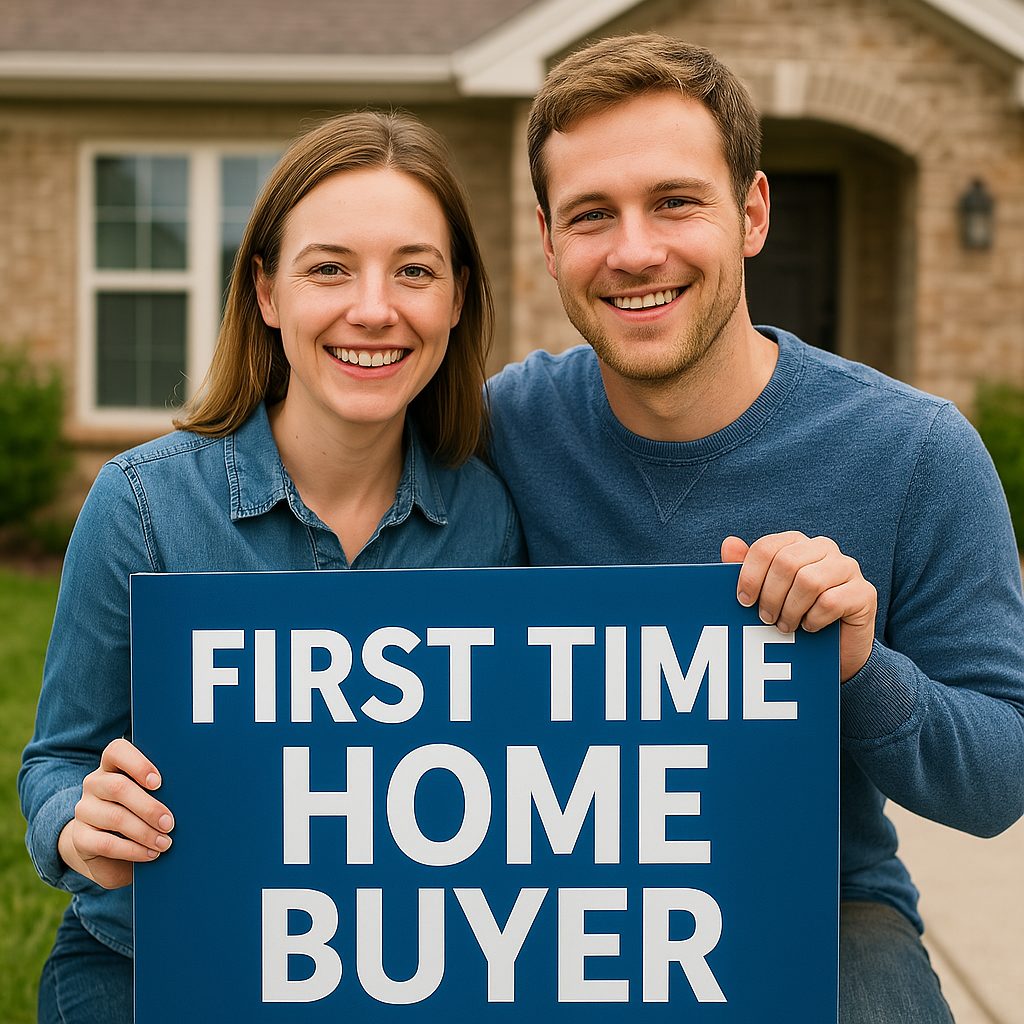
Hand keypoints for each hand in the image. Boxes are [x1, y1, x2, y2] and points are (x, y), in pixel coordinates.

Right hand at [58, 738, 173, 889]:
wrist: (109, 847)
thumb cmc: (142, 813)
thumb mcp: (152, 797)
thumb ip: (163, 790)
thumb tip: (191, 794)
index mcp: (113, 765)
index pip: (117, 751)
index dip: (138, 765)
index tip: (159, 782)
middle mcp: (95, 783)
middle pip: (118, 787)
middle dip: (149, 807)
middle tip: (170, 823)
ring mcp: (85, 809)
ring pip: (115, 817)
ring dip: (144, 832)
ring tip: (165, 843)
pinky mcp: (80, 837)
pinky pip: (105, 843)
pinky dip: (132, 850)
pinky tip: (150, 854)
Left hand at [721, 532, 876, 682]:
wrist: (834, 650)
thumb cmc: (794, 615)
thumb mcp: (765, 594)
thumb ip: (746, 569)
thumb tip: (729, 543)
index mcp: (797, 543)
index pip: (767, 547)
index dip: (750, 576)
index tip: (744, 601)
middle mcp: (824, 548)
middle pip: (786, 563)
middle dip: (770, 596)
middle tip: (766, 618)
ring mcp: (848, 568)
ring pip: (809, 581)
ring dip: (790, 610)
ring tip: (785, 626)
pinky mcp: (864, 592)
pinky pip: (831, 601)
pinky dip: (813, 619)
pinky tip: (809, 627)